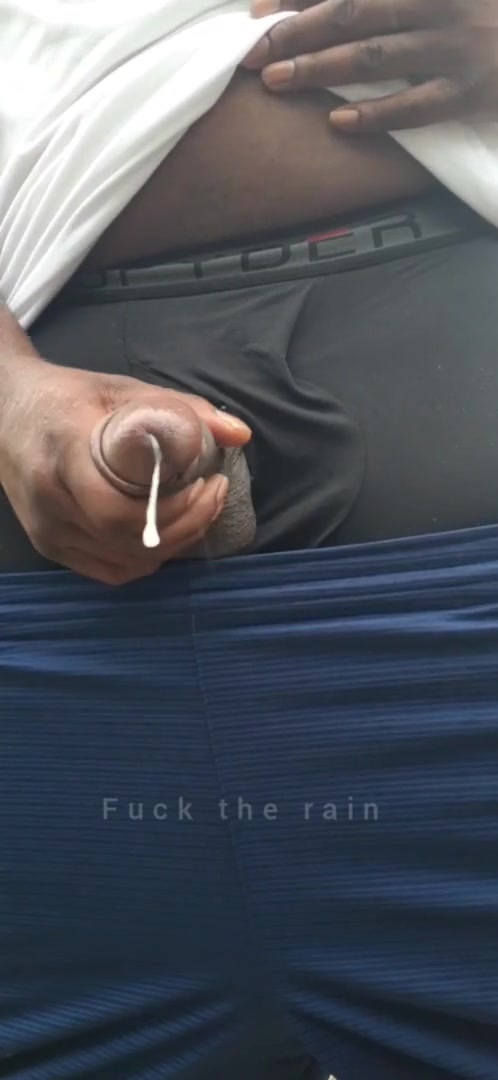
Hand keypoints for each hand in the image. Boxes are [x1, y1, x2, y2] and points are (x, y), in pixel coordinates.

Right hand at [0, 357, 250, 584]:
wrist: (5, 410)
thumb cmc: (68, 397)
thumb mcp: (123, 391)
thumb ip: (182, 409)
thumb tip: (240, 434)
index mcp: (65, 455)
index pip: (120, 511)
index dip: (176, 511)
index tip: (210, 484)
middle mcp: (50, 501)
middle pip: (128, 542)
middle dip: (185, 527)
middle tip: (213, 497)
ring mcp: (46, 530)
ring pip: (123, 563)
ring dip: (171, 546)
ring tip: (197, 513)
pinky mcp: (49, 546)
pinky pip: (108, 571)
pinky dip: (145, 560)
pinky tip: (166, 535)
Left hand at [245, 0, 497, 131]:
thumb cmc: (486, 13)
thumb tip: (332, 3)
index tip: (259, 8)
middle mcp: (442, 3)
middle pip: (355, 12)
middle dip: (297, 30)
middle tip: (253, 49)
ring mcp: (457, 47)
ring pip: (377, 56)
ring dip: (321, 67)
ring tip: (277, 79)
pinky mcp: (471, 91)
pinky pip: (417, 105)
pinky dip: (376, 113)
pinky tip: (338, 121)